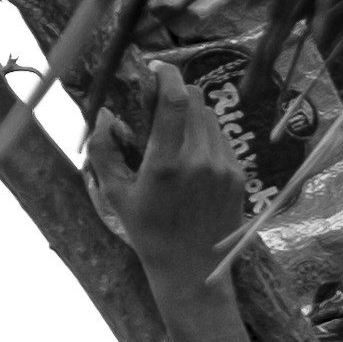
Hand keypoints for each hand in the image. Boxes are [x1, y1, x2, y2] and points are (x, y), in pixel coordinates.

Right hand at [90, 54, 258, 292]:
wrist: (192, 272)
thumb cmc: (149, 234)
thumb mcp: (117, 196)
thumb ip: (104, 152)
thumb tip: (103, 116)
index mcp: (166, 164)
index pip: (175, 100)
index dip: (167, 75)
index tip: (156, 69)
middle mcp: (199, 161)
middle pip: (195, 99)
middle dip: (177, 94)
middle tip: (160, 105)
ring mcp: (224, 168)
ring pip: (211, 117)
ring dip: (192, 115)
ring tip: (176, 136)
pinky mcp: (239, 176)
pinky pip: (222, 140)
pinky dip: (206, 137)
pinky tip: (193, 159)